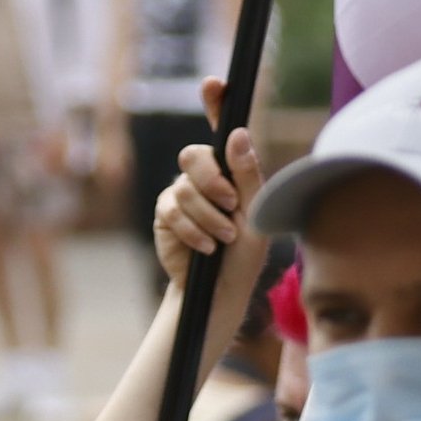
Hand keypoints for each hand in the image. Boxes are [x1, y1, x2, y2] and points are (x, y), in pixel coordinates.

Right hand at [155, 127, 259, 279]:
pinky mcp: (165, 215)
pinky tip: (206, 247)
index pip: (216, 140)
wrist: (222, 288)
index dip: (216, 133)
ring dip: (208, 217)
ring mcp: (181, 194)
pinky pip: (172, 212)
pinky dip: (192, 231)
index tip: (225, 151)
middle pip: (192, 155)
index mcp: (227, 170)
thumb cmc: (245, 251)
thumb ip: (247, 173)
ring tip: (224, 238)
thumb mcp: (254, 212)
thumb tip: (238, 132)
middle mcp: (202, 177)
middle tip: (231, 205)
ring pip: (184, 189)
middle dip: (212, 182)